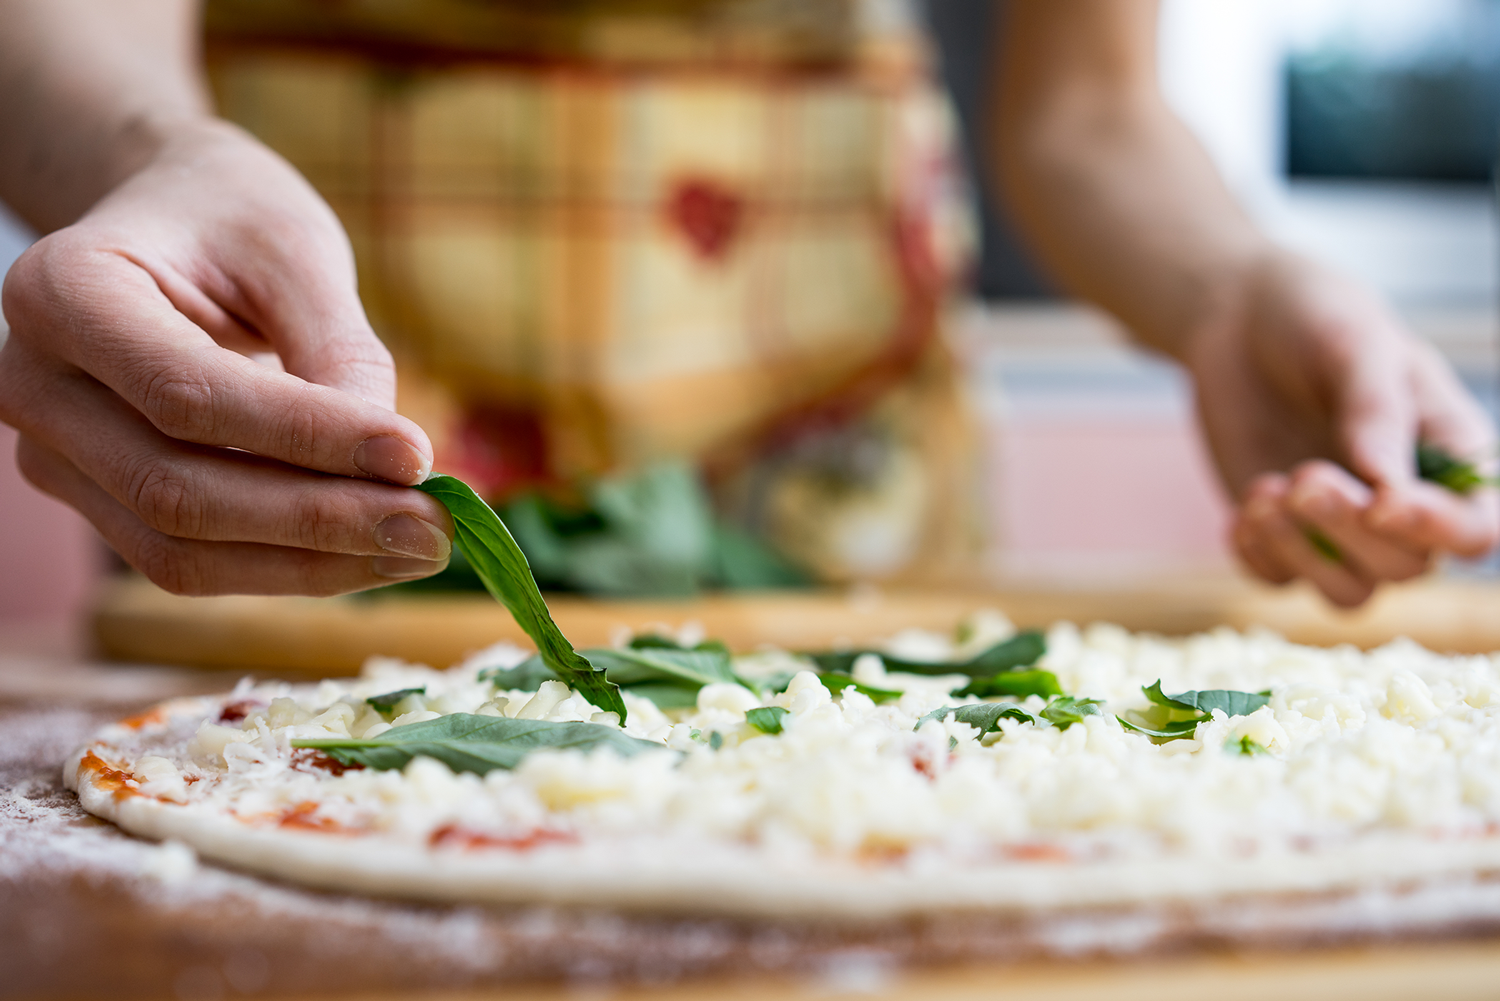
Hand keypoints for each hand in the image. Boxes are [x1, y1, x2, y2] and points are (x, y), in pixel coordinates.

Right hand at [0, 120, 453, 594]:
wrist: (169, 225)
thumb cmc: (233, 221)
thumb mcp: (294, 252)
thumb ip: (339, 352)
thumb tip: (392, 466)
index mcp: (64, 290)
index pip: (189, 393)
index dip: (309, 437)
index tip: (416, 456)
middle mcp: (35, 381)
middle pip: (177, 490)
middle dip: (319, 520)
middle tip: (436, 529)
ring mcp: (53, 453)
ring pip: (181, 548)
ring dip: (311, 564)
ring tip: (420, 549)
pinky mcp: (96, 501)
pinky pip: (190, 559)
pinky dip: (288, 567)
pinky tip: (372, 552)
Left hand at [1185, 250, 1497, 606]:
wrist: (1239, 321)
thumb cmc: (1318, 320)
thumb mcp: (1356, 345)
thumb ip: (1377, 414)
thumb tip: (1388, 490)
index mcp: (1449, 457)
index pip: (1475, 529)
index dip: (1438, 530)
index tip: (1382, 504)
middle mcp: (1402, 504)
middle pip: (1405, 568)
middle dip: (1351, 530)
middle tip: (1304, 475)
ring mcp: (1340, 528)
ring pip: (1347, 592)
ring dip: (1303, 555)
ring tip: (1265, 492)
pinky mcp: (1282, 534)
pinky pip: (1279, 581)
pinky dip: (1259, 557)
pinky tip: (1241, 513)